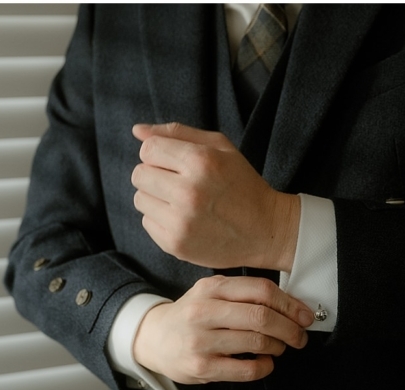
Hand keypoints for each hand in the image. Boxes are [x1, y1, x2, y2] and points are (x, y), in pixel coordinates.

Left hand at [130, 123, 299, 271]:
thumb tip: (137, 130)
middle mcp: (189, 192)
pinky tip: (185, 219)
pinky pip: (147, 222)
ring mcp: (181, 221)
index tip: (175, 161)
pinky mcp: (175, 244)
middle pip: (139, 174)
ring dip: (155, 197)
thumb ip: (177, 133)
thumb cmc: (241, 183)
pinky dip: (161, 219)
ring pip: (139, 199)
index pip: (148, 149)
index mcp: (201, 161)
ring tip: (182, 201)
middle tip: (177, 181)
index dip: (158, 153)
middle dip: (154, 174)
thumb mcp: (219, 147)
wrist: (266, 230)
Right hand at [133, 275, 314, 383]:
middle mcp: (203, 312)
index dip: (289, 304)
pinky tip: (264, 363)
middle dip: (290, 328)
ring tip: (278, 347)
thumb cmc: (190, 316)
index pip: (260, 290)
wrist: (153, 339)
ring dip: (278, 346)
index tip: (303, 315)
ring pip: (257, 342)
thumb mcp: (209, 293)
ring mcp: (201, 341)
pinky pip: (247, 369)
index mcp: (210, 289)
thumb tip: (291, 306)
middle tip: (299, 336)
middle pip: (262, 317)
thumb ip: (243, 294)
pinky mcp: (201, 367)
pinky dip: (265, 367)